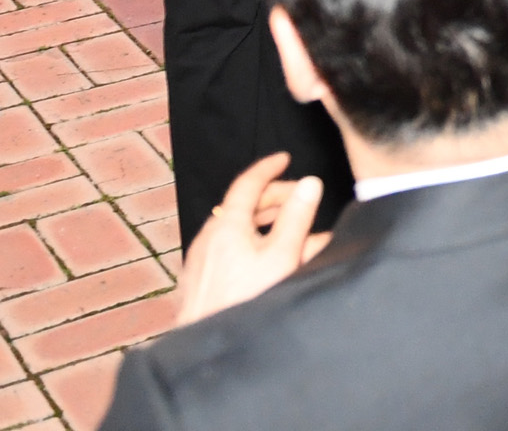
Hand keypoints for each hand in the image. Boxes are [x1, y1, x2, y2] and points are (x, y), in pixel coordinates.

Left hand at [171, 153, 330, 327]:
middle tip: (300, 200)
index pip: (247, 183)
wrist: (208, 347)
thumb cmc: (247, 301)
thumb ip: (297, 217)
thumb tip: (310, 184)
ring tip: (292, 234)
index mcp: (227, 225)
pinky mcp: (198, 278)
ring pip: (235, 228)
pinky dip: (249, 242)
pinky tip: (265, 260)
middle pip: (241, 204)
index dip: (269, 168)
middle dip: (274, 198)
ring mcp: (200, 259)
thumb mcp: (282, 256)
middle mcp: (208, 237)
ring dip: (264, 223)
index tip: (285, 159)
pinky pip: (225, 248)